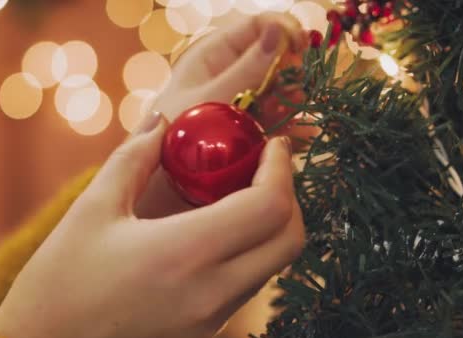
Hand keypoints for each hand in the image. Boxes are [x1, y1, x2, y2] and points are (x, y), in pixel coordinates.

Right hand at [0, 111, 304, 337]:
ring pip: (272, 265)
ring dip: (271, 225)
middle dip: (289, 196)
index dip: (282, 168)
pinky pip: (247, 286)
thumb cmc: (58, 282)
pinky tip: (219, 231)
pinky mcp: (204, 335)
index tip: (275, 143)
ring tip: (241, 192)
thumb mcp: (92, 209)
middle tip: (266, 166)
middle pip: (289, 241)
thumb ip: (134, 158)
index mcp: (184, 254)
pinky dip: (250, 252)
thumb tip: (162, 123)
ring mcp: (211, 321)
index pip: (269, 207)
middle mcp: (211, 293)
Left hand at [135, 14, 306, 218]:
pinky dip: (291, 125)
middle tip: (297, 91)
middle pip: (274, 58)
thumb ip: (247, 68)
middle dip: (292, 72)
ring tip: (300, 119)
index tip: (301, 49)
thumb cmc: (169, 138)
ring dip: (294, 102)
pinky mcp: (248, 129)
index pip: (258, 26)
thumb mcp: (210, 98)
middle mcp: (229, 74)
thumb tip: (280, 29)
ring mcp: (240, 101)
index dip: (284, 30)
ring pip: (279, 90)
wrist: (157, 186)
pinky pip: (277, 119)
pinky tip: (304, 135)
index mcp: (214, 54)